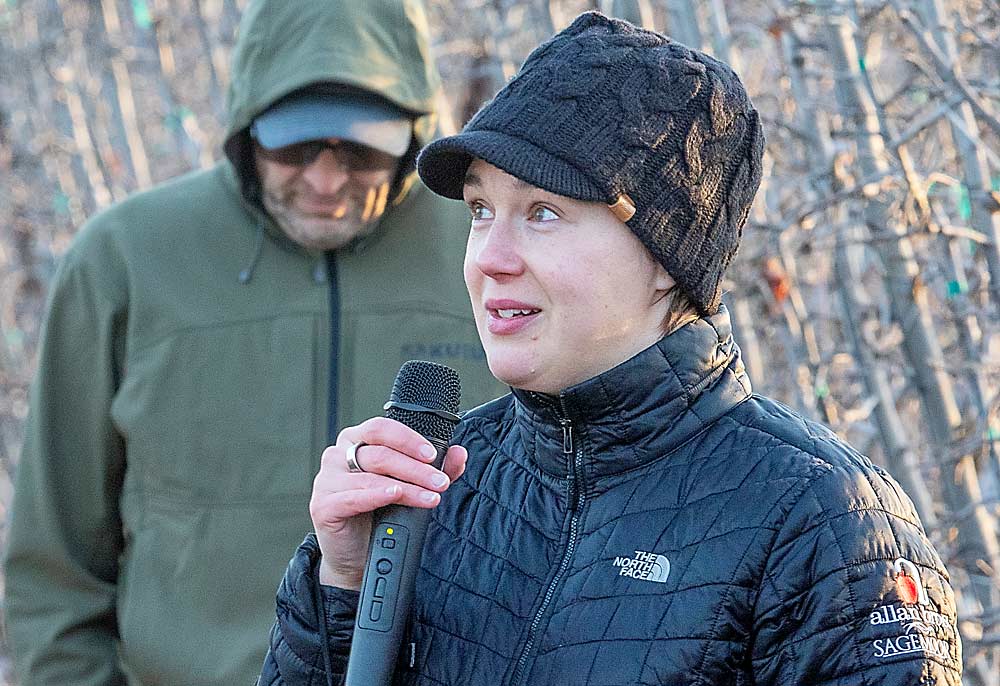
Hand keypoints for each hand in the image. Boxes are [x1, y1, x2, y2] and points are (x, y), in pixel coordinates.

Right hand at [309, 417, 467, 589]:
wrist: (357, 555)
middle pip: (380, 453)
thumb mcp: (410, 486)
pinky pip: (352, 497)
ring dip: (407, 486)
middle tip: (440, 482)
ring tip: (430, 497)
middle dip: (416, 468)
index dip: (408, 439)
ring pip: (372, 476)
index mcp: (356, 441)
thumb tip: (459, 453)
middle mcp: (338, 455)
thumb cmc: (379, 513)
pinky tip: (394, 495)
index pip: (382, 428)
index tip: (433, 455)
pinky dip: (377, 495)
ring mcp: (327, 480)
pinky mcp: (323, 505)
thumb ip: (435, 469)